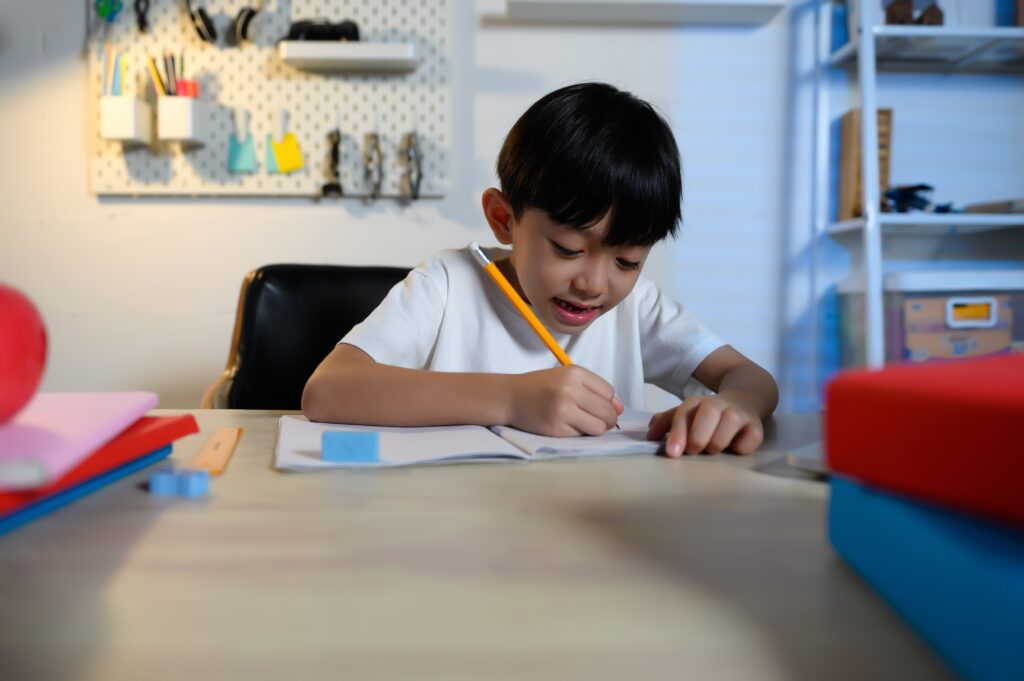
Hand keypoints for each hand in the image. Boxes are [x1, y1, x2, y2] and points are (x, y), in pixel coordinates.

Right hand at [506, 366, 623, 436]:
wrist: (511, 397)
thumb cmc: (542, 387)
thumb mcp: (568, 378)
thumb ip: (595, 390)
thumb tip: (620, 408)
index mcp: (574, 373)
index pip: (609, 393)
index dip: (607, 401)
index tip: (597, 404)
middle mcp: (569, 391)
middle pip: (607, 412)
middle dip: (609, 419)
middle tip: (600, 420)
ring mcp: (562, 411)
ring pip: (599, 428)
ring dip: (596, 429)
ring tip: (583, 423)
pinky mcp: (556, 429)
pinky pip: (582, 436)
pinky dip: (579, 433)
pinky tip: (567, 425)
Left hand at [647, 392, 763, 455]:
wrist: (745, 400)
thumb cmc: (709, 416)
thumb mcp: (687, 415)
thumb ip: (667, 423)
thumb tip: (650, 435)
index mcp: (697, 403)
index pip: (684, 413)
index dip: (677, 433)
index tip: (672, 452)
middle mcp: (718, 405)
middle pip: (708, 413)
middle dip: (698, 436)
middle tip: (694, 451)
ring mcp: (739, 415)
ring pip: (729, 424)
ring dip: (718, 442)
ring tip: (713, 450)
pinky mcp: (756, 428)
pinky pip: (749, 440)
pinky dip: (741, 447)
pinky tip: (735, 448)